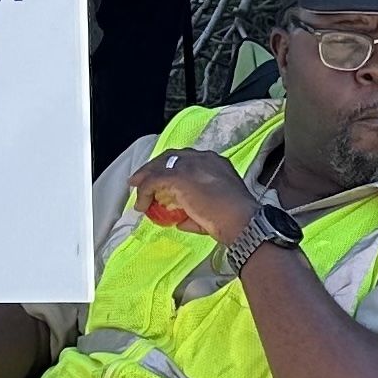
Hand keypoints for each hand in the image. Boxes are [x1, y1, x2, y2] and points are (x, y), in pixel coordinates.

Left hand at [126, 148, 257, 245]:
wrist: (241, 220)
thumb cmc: (234, 220)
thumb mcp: (215, 209)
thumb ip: (195, 211)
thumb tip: (180, 220)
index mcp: (215, 162)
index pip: (187, 159)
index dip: (171, 168)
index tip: (161, 179)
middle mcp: (203, 158)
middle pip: (171, 157)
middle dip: (154, 168)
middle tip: (141, 180)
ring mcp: (190, 165)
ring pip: (160, 166)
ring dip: (145, 178)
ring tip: (136, 190)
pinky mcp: (179, 176)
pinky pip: (153, 181)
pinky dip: (144, 192)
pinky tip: (141, 204)